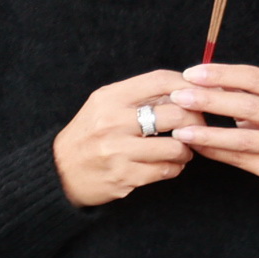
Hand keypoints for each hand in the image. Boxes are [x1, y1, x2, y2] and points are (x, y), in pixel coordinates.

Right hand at [53, 71, 199, 208]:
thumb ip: (138, 96)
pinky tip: (170, 165)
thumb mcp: (104, 106)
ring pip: (175, 146)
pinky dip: (175, 167)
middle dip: (195, 120)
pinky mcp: (124, 177)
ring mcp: (118, 151)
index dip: (187, 85)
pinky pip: (165, 170)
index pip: (160, 80)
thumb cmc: (88, 135)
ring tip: (183, 149)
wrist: (59, 172)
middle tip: (198, 126)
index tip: (200, 93)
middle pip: (175, 113)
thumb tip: (183, 90)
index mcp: (110, 98)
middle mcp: (113, 122)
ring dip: (187, 149)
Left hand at [173, 62, 258, 217]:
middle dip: (209, 100)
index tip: (191, 73)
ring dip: (207, 133)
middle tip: (178, 97)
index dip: (221, 74)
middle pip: (248, 105)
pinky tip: (195, 147)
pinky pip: (241, 160)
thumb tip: (199, 77)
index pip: (254, 77)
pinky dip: (215, 152)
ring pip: (243, 138)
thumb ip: (241, 91)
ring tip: (180, 130)